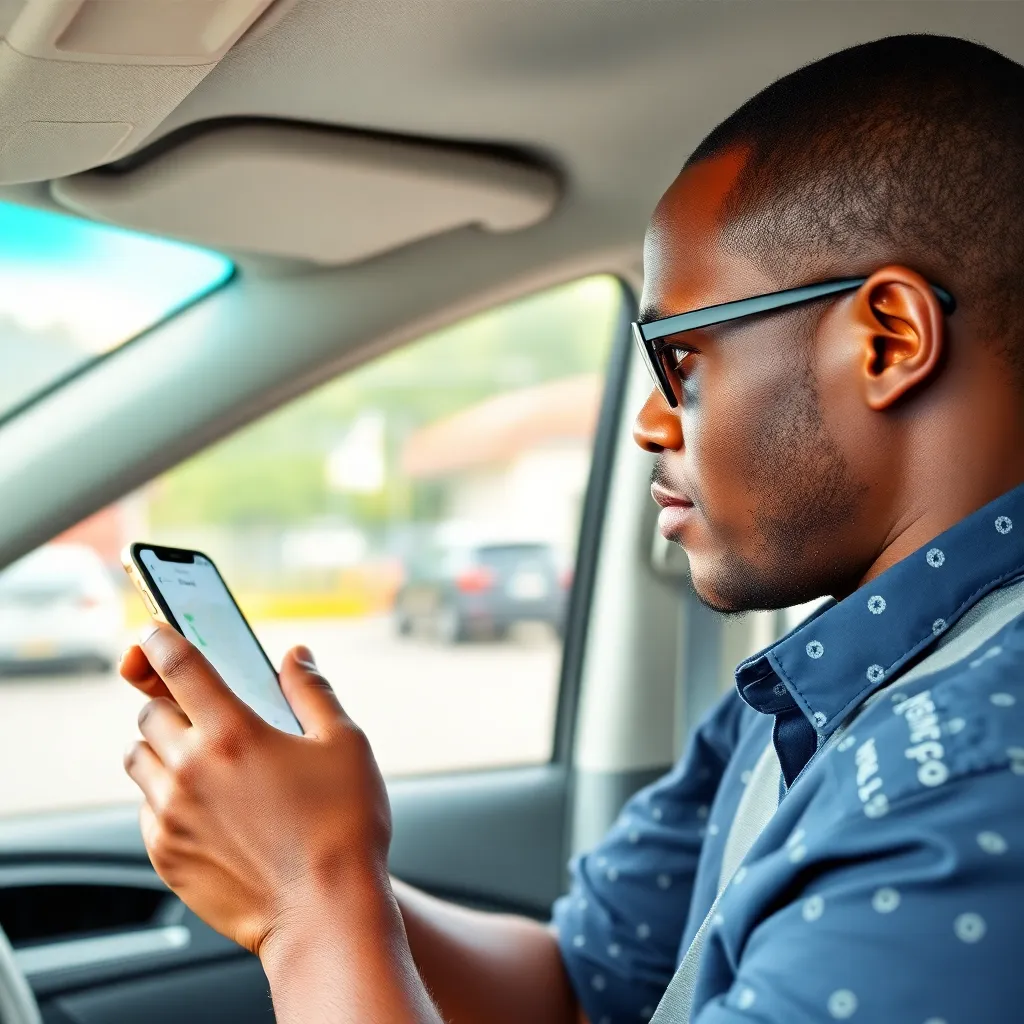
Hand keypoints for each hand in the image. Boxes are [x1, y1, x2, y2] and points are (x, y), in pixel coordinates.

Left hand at [120, 624, 391, 957]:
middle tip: (207, 715)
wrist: (324, 913)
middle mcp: (190, 768)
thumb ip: (313, 692)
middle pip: (150, 712)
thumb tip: (296, 656)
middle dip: (173, 704)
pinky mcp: (165, 854)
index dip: (160, 639)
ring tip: (203, 761)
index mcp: (233, 731)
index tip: (152, 632)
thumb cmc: (344, 825)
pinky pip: (145, 809)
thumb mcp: (345, 744)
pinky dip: (165, 797)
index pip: (177, 665)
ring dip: (163, 749)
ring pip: (139, 760)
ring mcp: (171, 815)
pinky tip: (206, 806)